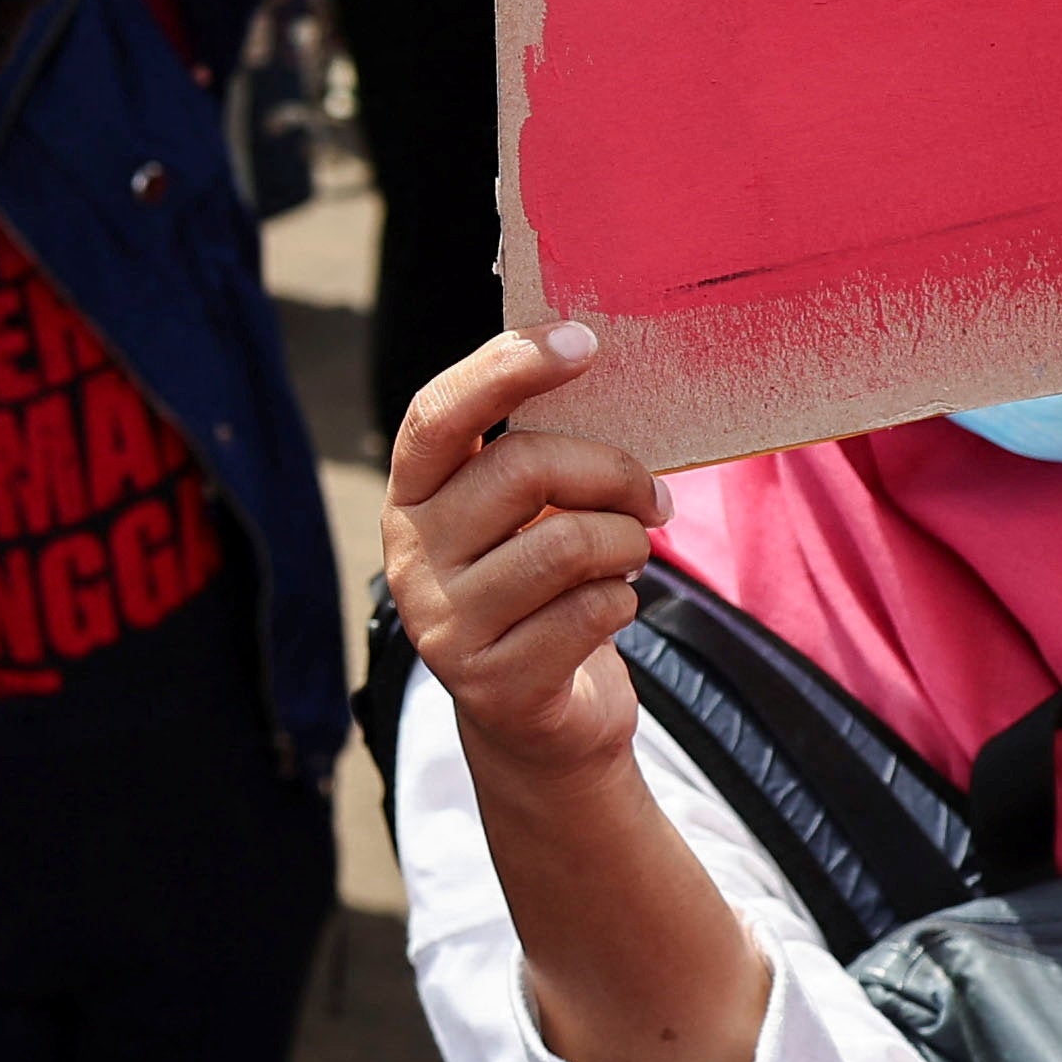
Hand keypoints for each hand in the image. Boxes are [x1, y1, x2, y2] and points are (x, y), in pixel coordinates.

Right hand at [384, 325, 671, 780]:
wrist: (539, 721)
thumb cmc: (543, 590)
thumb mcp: (524, 517)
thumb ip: (538, 457)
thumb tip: (593, 362)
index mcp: (413, 496)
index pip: (438, 414)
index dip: (506, 368)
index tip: (582, 340)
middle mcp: (410, 555)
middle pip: (523, 469)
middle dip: (613, 473)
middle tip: (651, 499)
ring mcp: (443, 624)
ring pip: (568, 544)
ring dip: (628, 544)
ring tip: (630, 558)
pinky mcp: (492, 682)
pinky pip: (591, 611)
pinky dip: (623, 602)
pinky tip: (608, 611)